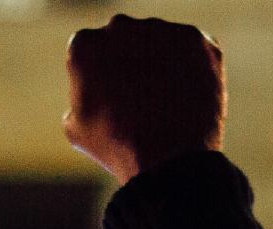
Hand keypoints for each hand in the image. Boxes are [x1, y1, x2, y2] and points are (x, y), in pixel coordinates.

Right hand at [64, 14, 225, 182]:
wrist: (168, 158)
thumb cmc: (118, 146)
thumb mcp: (77, 128)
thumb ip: (79, 96)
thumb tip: (90, 91)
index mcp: (85, 44)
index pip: (93, 52)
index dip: (103, 78)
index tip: (113, 100)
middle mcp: (120, 26)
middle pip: (126, 40)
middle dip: (132, 63)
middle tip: (143, 100)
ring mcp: (160, 29)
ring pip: (160, 42)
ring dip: (163, 63)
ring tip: (169, 103)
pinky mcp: (195, 38)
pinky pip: (193, 49)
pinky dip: (193, 67)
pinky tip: (188, 95)